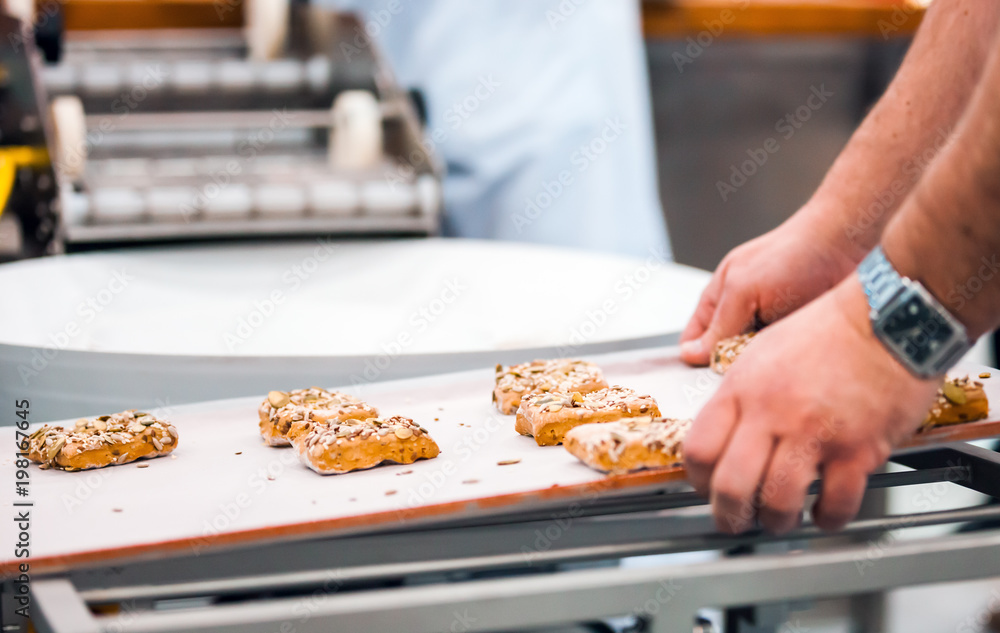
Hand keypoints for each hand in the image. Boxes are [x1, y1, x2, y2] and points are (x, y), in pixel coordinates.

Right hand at [680, 211, 859, 365]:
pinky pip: (784, 359)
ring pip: (756, 361)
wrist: (847, 244)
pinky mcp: (798, 334)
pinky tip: (795, 366)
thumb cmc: (791, 256)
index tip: (709, 379)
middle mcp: (743, 314)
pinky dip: (787, 365)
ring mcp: (771, 326)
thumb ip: (718, 324)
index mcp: (719, 299)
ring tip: (775, 368)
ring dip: (762, 367)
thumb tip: (689, 354)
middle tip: (747, 375)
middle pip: (725, 355)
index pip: (695, 340)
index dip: (697, 361)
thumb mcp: (743, 289)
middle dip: (733, 368)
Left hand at [683, 277, 940, 533]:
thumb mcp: (761, 350)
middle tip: (735, 522)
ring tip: (782, 519)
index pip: (698, 449)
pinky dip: (827, 517)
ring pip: (779, 501)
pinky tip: (825, 512)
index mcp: (742, 389)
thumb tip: (721, 431)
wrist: (888, 317)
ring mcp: (814, 433)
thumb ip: (738, 393)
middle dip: (729, 515)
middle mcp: (772, 413)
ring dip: (777, 521)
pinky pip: (836, 503)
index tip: (706, 489)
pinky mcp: (858, 448)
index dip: (697, 479)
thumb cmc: (828, 330)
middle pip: (731, 486)